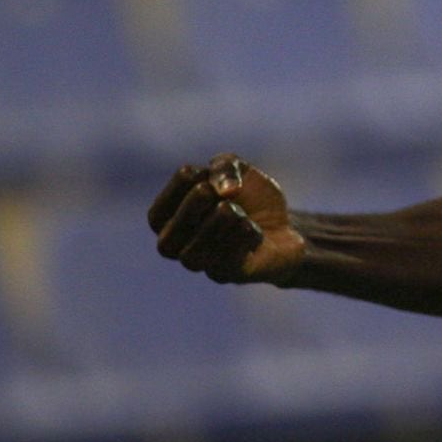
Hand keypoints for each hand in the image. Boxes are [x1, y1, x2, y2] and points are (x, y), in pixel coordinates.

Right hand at [148, 154, 305, 284]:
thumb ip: (224, 166)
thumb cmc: (251, 198)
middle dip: (191, 207)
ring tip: (237, 210)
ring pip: (192, 257)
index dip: (177, 188)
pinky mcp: (232, 274)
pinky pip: (226, 263)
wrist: (286, 224)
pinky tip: (252, 227)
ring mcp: (206, 265)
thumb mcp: (237, 168)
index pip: (156, 216)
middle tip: (215, 191)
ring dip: (218, 223)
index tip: (203, 173)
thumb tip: (224, 190)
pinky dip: (242, 236)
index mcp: (173, 223)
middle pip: (167, 243)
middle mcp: (183, 249)